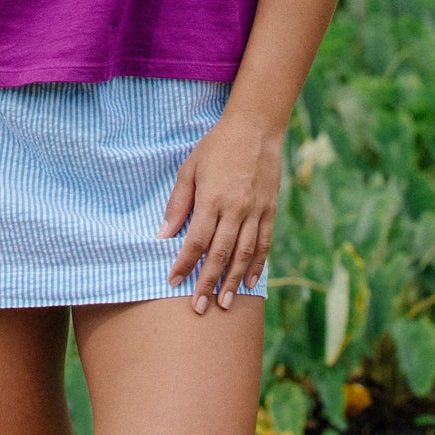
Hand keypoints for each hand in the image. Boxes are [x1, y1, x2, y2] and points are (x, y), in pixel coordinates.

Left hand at [158, 110, 280, 313]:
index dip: (184, 264)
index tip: (173, 281)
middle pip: (220, 254)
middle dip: (207, 282)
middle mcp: (236, 209)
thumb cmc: (217, 146)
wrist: (256, 127)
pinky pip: (264, 243)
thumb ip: (178, 203)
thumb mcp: (190, 168)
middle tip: (199, 307)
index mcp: (212, 199)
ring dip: (233, 281)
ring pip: (244, 254)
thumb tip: (163, 234)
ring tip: (224, 303)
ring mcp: (256, 211)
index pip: (196, 241)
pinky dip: (258, 265)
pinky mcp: (270, 210)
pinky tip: (250, 281)